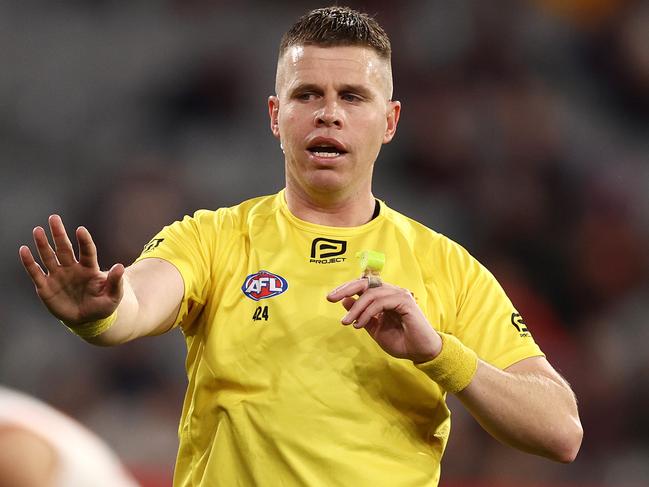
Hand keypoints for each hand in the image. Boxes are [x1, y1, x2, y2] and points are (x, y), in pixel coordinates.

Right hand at [19, 215, 123, 325]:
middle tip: (54, 218)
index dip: (84, 241)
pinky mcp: (46, 287)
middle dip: (59, 234)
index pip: (87, 251)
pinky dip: (29, 262)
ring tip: (37, 230)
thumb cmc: (102, 306)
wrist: (87, 320)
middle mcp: (72, 268)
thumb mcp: (113, 296)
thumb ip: (116, 282)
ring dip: (43, 244)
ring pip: (49, 257)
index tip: (81, 230)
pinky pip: (36, 273)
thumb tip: (120, 267)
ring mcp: (58, 276)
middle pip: (64, 248)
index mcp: (89, 269)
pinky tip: (24, 250)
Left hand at [327, 279, 441, 362]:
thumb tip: (344, 301)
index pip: (363, 285)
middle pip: (365, 282)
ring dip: (356, 308)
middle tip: (330, 298)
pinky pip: (380, 302)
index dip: (346, 288)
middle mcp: (392, 291)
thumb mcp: (374, 328)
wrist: (420, 352)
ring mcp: (399, 294)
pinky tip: (359, 324)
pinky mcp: (405, 301)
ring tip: (347, 322)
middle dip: (346, 288)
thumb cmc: (401, 341)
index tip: (331, 297)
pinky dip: (367, 313)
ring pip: (371, 293)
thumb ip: (361, 314)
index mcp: (384, 296)